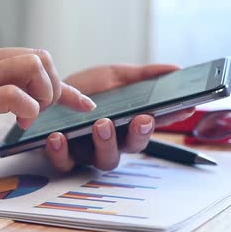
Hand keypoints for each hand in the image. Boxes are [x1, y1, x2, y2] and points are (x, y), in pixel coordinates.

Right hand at [0, 41, 95, 174]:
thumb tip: (28, 96)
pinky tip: (21, 123)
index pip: (32, 58)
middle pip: (39, 57)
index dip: (62, 83)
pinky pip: (15, 94)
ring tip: (31, 117)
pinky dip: (29, 108)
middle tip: (42, 112)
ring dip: (44, 94)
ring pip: (32, 66)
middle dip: (54, 86)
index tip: (81, 102)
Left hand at [45, 64, 195, 170]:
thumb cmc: (83, 90)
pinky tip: (58, 137)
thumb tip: (176, 69)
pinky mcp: (64, 157)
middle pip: (134, 147)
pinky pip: (65, 162)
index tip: (185, 107)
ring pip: (105, 159)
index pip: (155, 122)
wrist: (45, 93)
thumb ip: (142, 75)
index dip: (171, 118)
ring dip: (106, 143)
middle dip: (140, 133)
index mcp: (129, 124)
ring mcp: (90, 152)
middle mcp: (113, 142)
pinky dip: (62, 151)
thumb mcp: (114, 76)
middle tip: (140, 118)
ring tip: (101, 124)